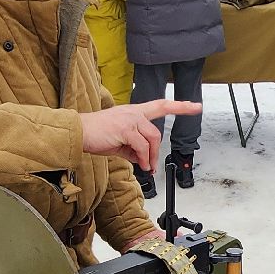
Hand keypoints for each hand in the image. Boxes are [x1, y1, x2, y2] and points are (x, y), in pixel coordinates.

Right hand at [80, 100, 200, 171]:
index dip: (180, 106)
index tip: (196, 106)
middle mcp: (134, 112)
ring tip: (146, 167)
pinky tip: (141, 165)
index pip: (161, 105)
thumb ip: (133, 148)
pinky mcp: (125, 129)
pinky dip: (143, 158)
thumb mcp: (118, 143)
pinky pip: (141, 146)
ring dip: (150, 157)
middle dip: (157, 152)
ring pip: (152, 139)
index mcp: (133, 112)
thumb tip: (143, 159)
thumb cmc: (95, 136)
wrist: (78, 132)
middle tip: (153, 166)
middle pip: (157, 131)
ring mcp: (130, 119)